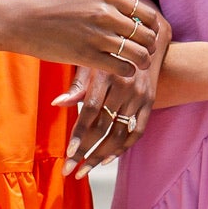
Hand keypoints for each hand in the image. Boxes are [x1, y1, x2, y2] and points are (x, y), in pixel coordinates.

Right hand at [6, 0, 168, 74]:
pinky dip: (127, 72)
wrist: (23, 20)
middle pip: (145, 34)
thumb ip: (109, 7)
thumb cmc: (53, 10)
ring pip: (138, 53)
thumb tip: (133, 19)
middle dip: (149, 46)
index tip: (148, 36)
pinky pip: (122, 67)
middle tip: (145, 53)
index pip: (146, 13)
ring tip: (138, 65)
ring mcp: (97, 35)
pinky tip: (123, 71)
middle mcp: (106, 13)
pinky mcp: (87, 56)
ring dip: (142, 61)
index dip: (151, 27)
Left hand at [53, 19, 164, 177]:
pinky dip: (122, 149)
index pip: (91, 111)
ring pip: (120, 135)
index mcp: (107, 76)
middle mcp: (126, 88)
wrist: (150, 38)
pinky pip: (137, 132)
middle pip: (104, 128)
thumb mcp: (92, 61)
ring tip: (83, 170)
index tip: (68, 153)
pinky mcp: (150, 102)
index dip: (80, 134)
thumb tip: (57, 104)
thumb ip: (77, 85)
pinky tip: (106, 160)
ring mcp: (140, 97)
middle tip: (69, 170)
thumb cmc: (111, 49)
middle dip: (85, 153)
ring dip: (101, 157)